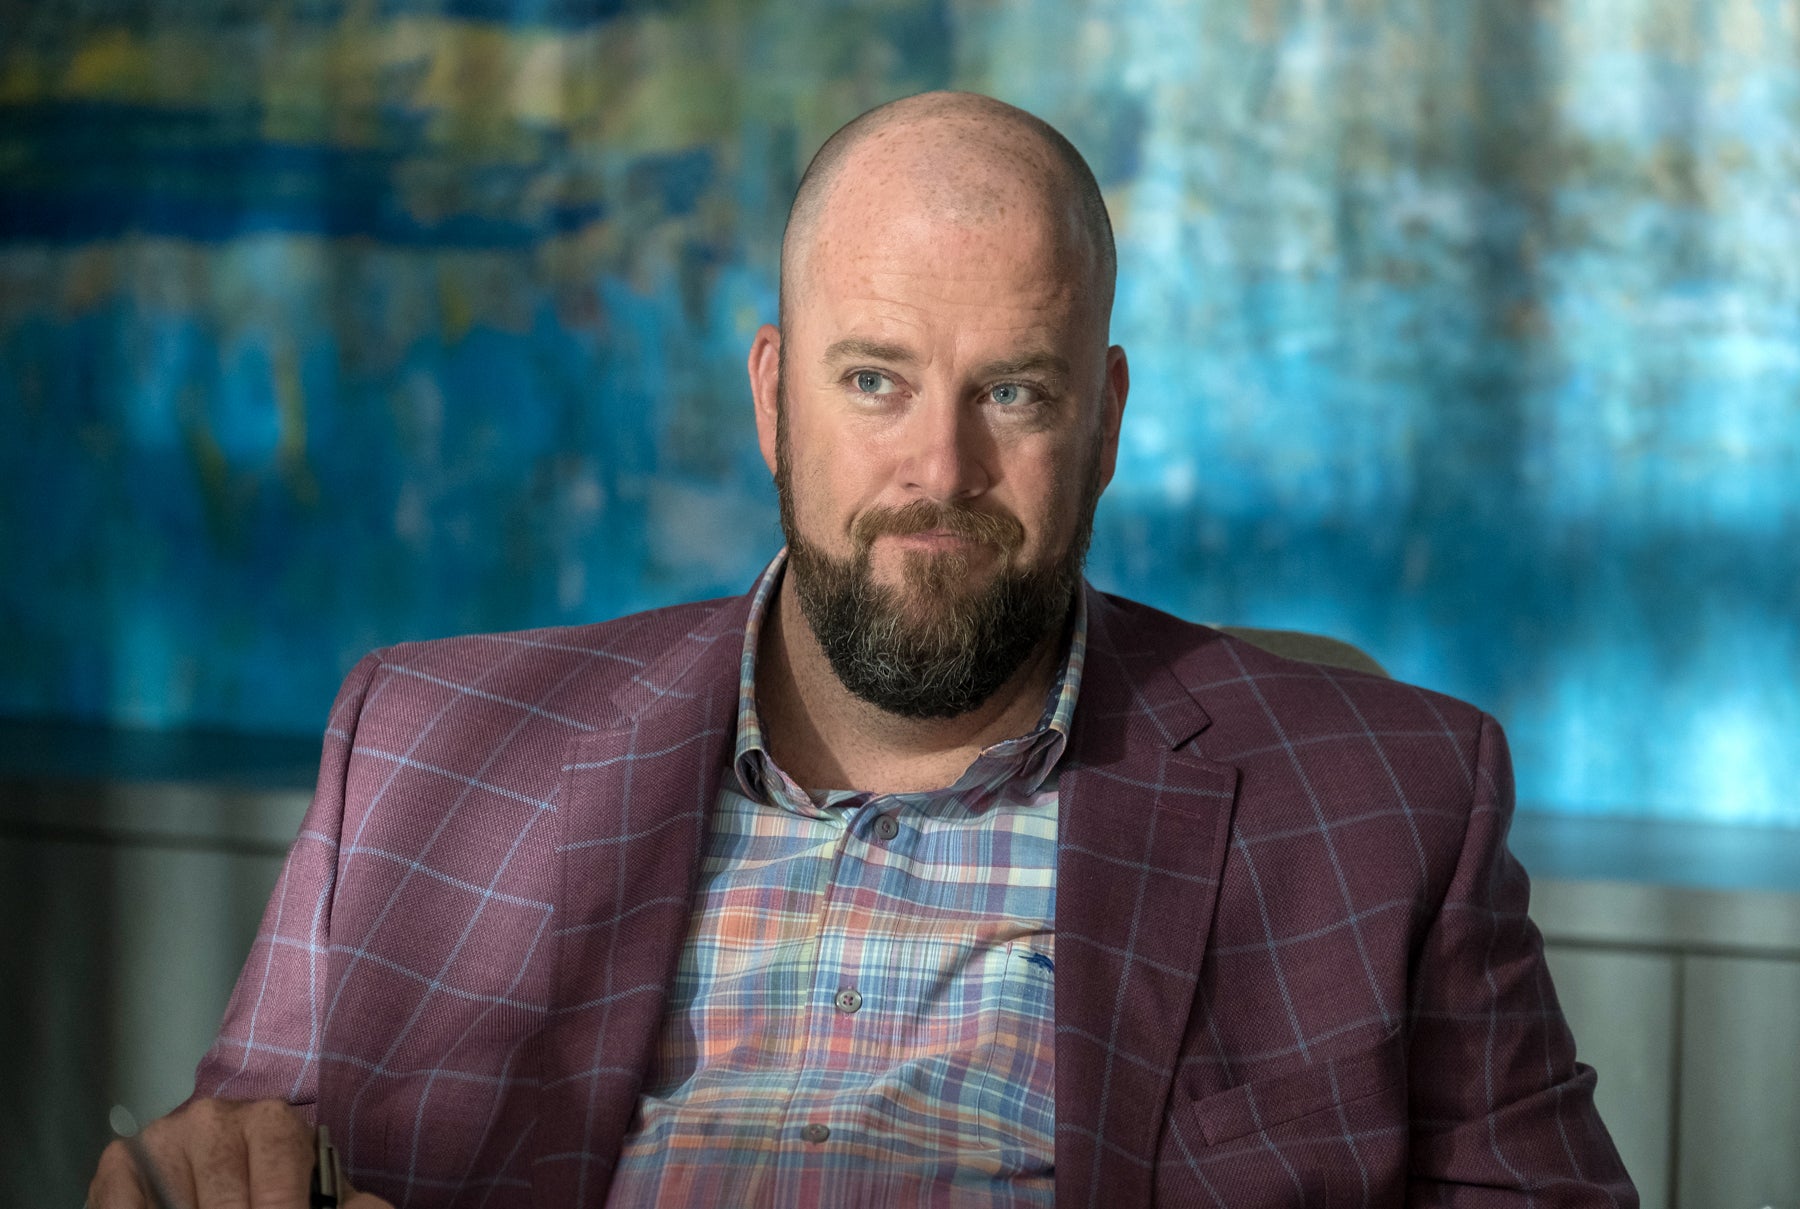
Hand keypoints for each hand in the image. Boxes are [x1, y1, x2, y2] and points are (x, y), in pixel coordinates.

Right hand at [87, 1098, 393, 1208]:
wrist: (227, 1167)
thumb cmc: (276, 1185)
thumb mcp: (318, 1190)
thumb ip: (349, 1202)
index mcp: (271, 1120)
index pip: (279, 1187)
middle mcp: (214, 1117)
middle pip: (227, 1203)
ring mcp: (163, 1136)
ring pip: (180, 1207)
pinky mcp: (119, 1161)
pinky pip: (124, 1205)